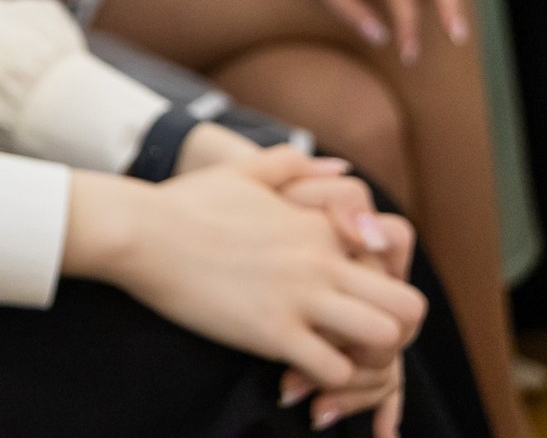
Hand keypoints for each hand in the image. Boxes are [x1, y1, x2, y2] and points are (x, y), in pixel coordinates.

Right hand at [66, 149, 424, 406]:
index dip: (382, 284)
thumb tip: (338, 167)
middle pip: (408, 306)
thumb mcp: (242, 171)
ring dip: (367, 362)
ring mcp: (299, 296)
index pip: (393, 256)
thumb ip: (295, 164)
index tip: (353, 301)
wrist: (138, 231)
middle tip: (359, 345)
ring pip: (384, 340)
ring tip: (334, 363)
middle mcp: (320, 260)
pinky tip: (296, 375)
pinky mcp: (272, 331)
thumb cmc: (183, 204)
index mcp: (317, 224)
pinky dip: (324, 382)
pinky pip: (334, 370)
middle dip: (394, 333)